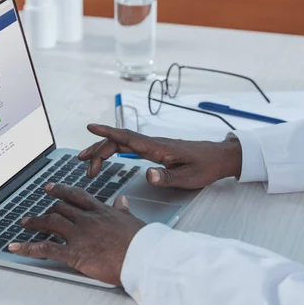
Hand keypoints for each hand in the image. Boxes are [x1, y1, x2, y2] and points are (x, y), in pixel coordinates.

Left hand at [9, 183, 145, 285]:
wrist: (142, 258)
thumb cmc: (141, 243)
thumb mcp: (133, 222)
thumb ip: (122, 212)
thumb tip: (121, 202)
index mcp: (101, 211)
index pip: (76, 196)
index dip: (60, 190)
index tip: (51, 188)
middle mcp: (86, 219)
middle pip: (60, 208)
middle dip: (46, 209)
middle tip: (36, 212)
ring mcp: (78, 235)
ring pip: (50, 222)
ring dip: (35, 222)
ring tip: (25, 223)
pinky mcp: (73, 253)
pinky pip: (45, 248)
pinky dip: (27, 247)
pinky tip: (16, 247)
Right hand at [78, 124, 242, 189]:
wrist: (219, 157)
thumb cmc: (205, 167)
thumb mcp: (189, 177)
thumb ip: (167, 176)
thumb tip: (147, 175)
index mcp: (157, 148)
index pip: (127, 137)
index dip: (107, 133)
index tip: (90, 127)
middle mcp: (151, 144)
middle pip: (118, 141)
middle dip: (98, 151)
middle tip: (84, 167)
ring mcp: (152, 146)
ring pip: (121, 143)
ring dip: (102, 150)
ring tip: (86, 162)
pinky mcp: (154, 150)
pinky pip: (127, 147)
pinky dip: (113, 150)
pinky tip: (106, 156)